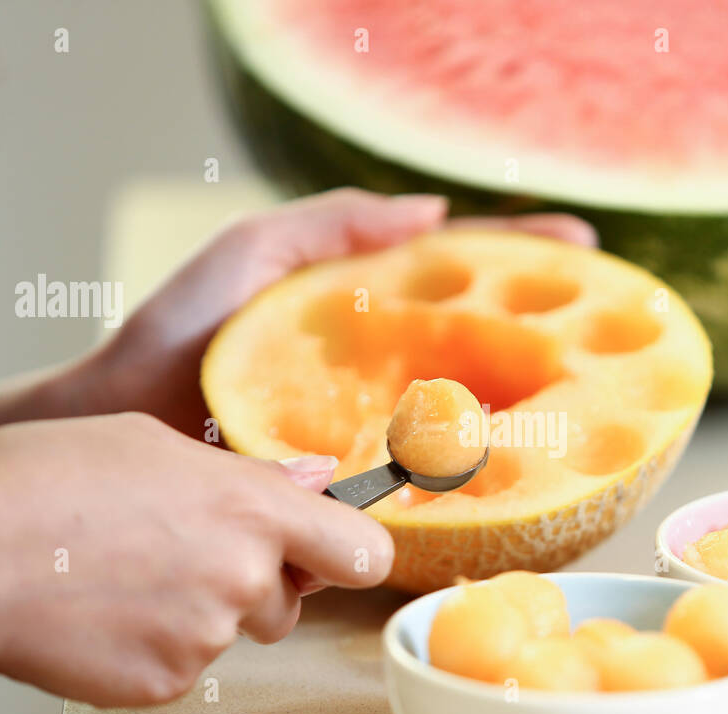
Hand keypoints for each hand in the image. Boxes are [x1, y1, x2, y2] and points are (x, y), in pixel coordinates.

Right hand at [0, 413, 390, 705]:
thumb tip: (314, 481)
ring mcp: (206, 638)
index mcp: (254, 508)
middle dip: (256, 585)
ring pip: (232, 633)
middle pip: (290, 601)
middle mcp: (244, 576)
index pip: (363, 553)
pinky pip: (182, 667)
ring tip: (129, 577)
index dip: (352, 552)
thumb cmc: (45, 479)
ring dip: (202, 614)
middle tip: (189, 555)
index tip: (334, 550)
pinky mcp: (164, 683)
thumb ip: (249, 474)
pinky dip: (154, 647)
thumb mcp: (153, 444)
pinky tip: (105, 613)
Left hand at [88, 188, 596, 436]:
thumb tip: (432, 211)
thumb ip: (331, 223)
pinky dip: (468, 480)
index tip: (585, 248)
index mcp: (366, 309)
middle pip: (479, 346)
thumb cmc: (176, 332)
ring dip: (522, 409)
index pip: (458, 272)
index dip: (520, 256)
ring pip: (463, 418)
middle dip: (544, 331)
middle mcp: (381, 370)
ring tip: (581, 394)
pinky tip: (509, 474)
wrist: (122, 425)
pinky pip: (421, 486)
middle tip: (605, 323)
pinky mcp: (351, 489)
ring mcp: (372, 430)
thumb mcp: (252, 254)